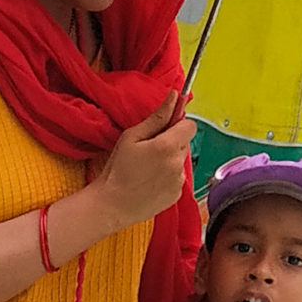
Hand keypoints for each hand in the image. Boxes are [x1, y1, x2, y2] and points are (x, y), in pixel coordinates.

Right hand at [92, 92, 195, 232]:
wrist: (111, 205)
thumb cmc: (117, 170)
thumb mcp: (132, 137)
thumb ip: (157, 117)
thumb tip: (175, 96)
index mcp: (168, 146)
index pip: (190, 125)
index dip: (177, 125)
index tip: (162, 130)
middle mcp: (178, 164)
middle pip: (184, 143)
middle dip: (171, 142)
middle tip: (148, 151)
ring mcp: (179, 181)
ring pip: (180, 161)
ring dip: (169, 160)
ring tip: (146, 169)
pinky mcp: (176, 195)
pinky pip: (177, 178)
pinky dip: (167, 177)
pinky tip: (149, 182)